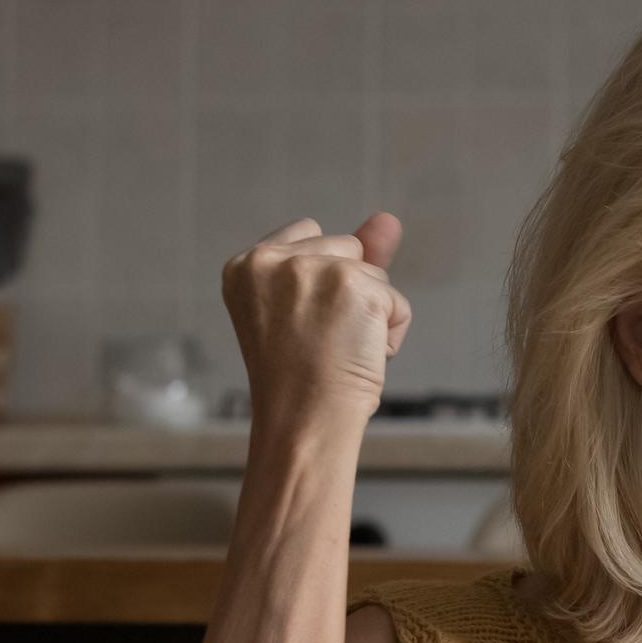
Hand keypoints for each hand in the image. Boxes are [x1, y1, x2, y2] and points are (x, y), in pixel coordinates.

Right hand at [221, 213, 412, 435]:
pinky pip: (396, 300)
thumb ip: (346, 259)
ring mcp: (313, 268)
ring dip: (371, 312)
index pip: (307, 234)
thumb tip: (389, 219)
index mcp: (245, 266)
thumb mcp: (310, 312)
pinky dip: (391, 331)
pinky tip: (361, 356)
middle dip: (348, 292)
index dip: (322, 281)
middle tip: (321, 341)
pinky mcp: (353, 284)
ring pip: (374, 272)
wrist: (304, 422)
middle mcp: (272, 259)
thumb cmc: (303, 379)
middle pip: (346, 247)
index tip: (305, 324)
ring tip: (339, 350)